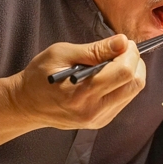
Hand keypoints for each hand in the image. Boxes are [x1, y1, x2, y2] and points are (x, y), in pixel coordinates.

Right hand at [13, 35, 146, 129]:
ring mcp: (99, 119)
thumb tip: (123, 42)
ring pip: (133, 92)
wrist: (27, 104)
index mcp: (83, 93)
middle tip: (121, 50)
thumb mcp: (62, 53)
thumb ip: (95, 49)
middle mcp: (94, 110)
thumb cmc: (40, 75)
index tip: (123, 43)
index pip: (125, 73)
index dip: (130, 53)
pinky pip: (124, 99)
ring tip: (112, 62)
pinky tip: (108, 76)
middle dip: (135, 62)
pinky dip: (123, 84)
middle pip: (135, 84)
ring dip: (130, 73)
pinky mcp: (101, 121)